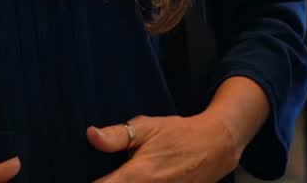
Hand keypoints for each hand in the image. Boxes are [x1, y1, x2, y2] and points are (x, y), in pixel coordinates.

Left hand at [87, 114, 239, 182]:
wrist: (216, 147)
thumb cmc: (178, 134)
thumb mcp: (148, 127)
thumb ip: (117, 136)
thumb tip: (90, 135)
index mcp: (136, 175)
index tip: (95, 175)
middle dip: (110, 182)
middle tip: (111, 173)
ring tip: (124, 174)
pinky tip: (143, 178)